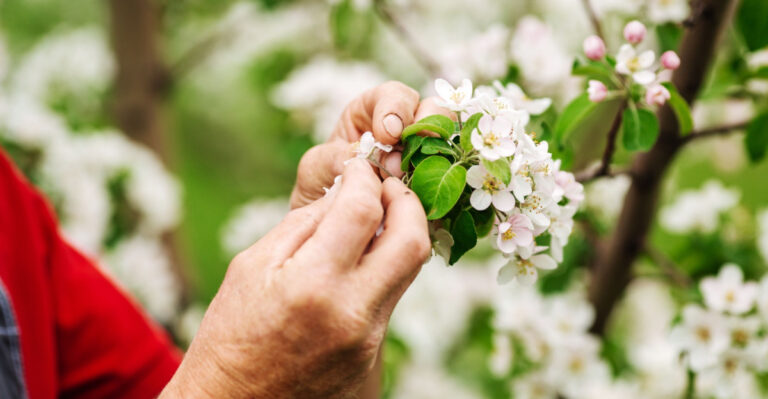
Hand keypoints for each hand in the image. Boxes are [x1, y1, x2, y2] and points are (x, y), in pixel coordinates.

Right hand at [160, 159, 430, 397]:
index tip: (359, 169)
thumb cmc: (230, 336)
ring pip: (408, 273)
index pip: (364, 210)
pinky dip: (379, 277)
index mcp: (312, 285)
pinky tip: (352, 276)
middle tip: (388, 189)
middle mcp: (352, 315)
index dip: (365, 178)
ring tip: (369, 227)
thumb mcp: (252, 267)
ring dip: (396, 238)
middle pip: (412, 242)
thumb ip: (304, 224)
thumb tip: (346, 191)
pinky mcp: (375, 363)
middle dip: (407, 202)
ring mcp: (369, 344)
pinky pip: (390, 304)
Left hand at [290, 81, 453, 208]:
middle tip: (408, 159)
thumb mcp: (316, 170)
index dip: (396, 110)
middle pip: (434, 111)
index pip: (394, 95)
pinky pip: (455, 177)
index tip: (387, 135)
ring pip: (451, 142)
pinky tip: (433, 200)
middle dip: (427, 130)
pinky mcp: (438, 183)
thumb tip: (369, 160)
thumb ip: (335, 158)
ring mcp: (426, 155)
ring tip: (419, 182)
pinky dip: (449, 186)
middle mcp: (406, 128)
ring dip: (440, 159)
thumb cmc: (320, 187)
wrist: (328, 225)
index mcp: (374, 111)